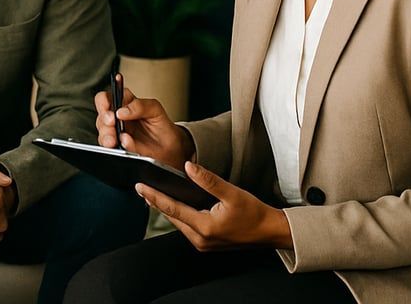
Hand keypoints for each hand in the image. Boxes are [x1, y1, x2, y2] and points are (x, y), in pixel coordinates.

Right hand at [95, 82, 193, 169]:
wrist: (170, 149)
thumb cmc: (161, 126)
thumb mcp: (155, 109)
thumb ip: (140, 106)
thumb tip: (122, 111)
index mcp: (125, 103)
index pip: (107, 98)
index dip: (104, 102)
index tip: (110, 110)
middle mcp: (117, 117)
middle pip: (102, 116)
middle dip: (105, 121)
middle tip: (112, 124)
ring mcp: (116, 132)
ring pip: (102, 132)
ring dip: (107, 135)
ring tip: (114, 140)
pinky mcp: (117, 146)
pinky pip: (108, 146)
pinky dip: (112, 147)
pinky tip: (118, 146)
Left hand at [135, 161, 293, 250]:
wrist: (271, 232)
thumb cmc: (255, 213)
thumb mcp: (232, 193)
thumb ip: (208, 180)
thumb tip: (188, 166)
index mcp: (205, 227)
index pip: (172, 209)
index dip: (154, 196)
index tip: (140, 187)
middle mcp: (200, 239)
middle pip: (172, 217)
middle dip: (157, 202)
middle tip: (142, 187)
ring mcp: (203, 243)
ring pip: (178, 223)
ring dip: (167, 209)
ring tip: (153, 193)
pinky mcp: (207, 243)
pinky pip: (187, 227)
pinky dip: (179, 215)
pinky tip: (175, 204)